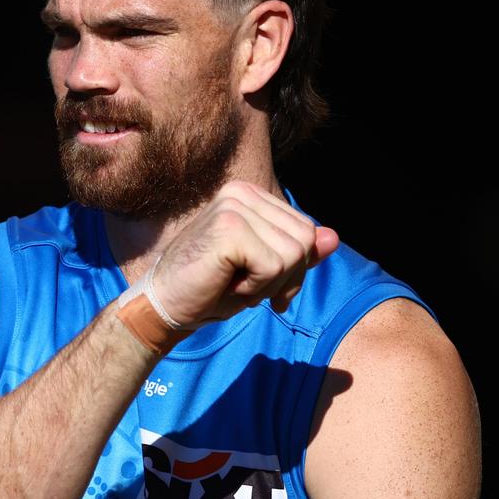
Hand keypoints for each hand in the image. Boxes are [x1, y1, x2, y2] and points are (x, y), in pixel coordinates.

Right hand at [150, 181, 340, 327]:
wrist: (165, 306)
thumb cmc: (211, 288)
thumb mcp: (265, 270)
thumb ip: (298, 252)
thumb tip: (334, 237)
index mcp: (249, 195)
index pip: (307, 230)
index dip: (294, 268)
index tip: (262, 284)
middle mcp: (241, 192)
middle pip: (305, 240)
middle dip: (285, 277)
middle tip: (246, 285)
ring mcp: (233, 207)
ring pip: (293, 254)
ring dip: (268, 284)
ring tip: (234, 283)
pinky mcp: (229, 228)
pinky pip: (274, 266)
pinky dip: (256, 288)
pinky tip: (226, 284)